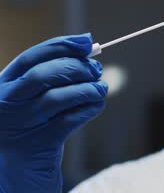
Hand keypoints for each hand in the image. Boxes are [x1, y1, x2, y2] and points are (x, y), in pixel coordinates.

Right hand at [0, 34, 107, 192]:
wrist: (22, 173)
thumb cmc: (34, 128)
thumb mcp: (37, 99)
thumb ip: (55, 74)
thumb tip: (87, 43)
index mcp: (4, 86)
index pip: (31, 57)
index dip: (61, 46)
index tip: (88, 42)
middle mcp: (3, 104)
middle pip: (41, 75)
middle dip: (75, 68)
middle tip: (97, 70)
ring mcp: (16, 126)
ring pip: (55, 98)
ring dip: (86, 89)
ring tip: (101, 88)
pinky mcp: (34, 146)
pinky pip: (67, 121)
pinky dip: (88, 109)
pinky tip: (96, 105)